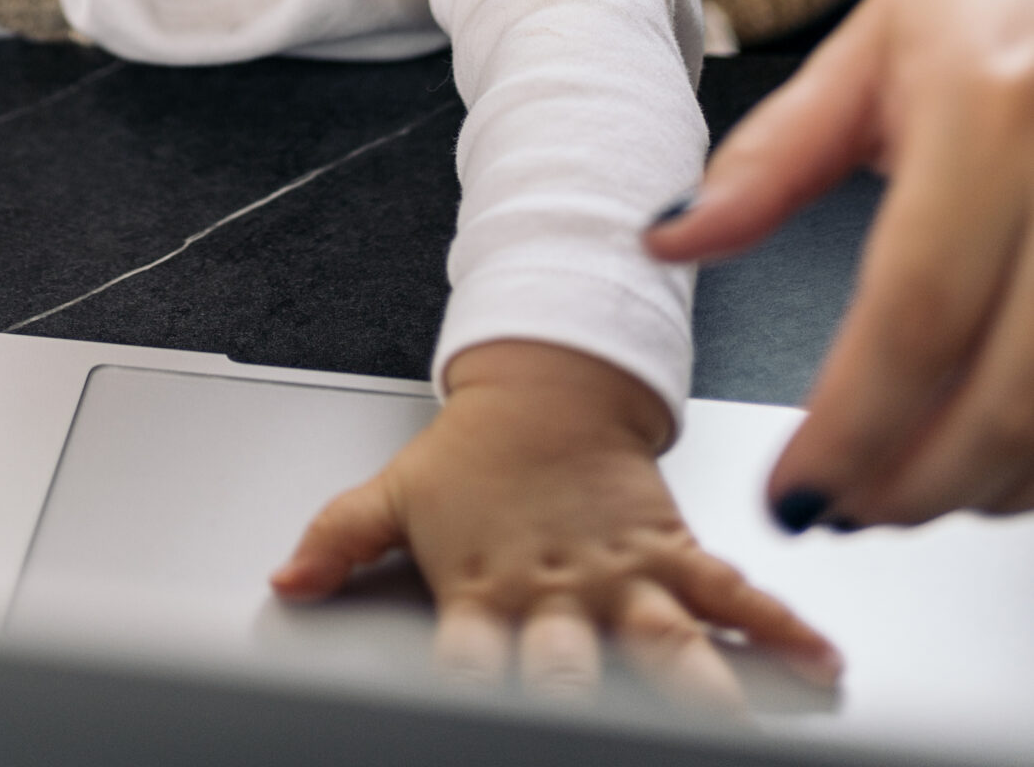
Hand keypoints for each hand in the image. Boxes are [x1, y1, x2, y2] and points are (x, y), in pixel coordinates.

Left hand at [270, 340, 838, 707]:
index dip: (474, 686)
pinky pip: (731, 592)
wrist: (550, 380)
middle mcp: (559, 587)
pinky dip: (777, 626)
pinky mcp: (672, 550)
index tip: (476, 710)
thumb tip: (285, 579)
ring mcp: (621, 572)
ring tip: (728, 720)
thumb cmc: (475, 453)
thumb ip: (341, 538)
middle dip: (589, 697)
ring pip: (664, 637)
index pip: (473, 652)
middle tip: (608, 723)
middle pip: (576, 659)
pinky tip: (818, 662)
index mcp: (485, 582)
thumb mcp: (397, 491)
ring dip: (694, 681)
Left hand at [647, 0, 1033, 530]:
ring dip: (982, 485)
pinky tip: (992, 452)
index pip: (913, 313)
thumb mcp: (869, 52)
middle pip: (1003, 397)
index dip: (851, 426)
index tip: (795, 490)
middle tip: (841, 508)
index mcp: (992, 114)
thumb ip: (768, 162)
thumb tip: (667, 240)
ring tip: (902, 487)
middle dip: (911, 484)